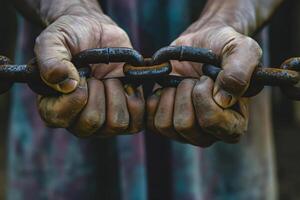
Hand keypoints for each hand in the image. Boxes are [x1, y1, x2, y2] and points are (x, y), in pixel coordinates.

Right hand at [35, 7, 143, 136]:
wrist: (99, 33)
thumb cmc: (73, 37)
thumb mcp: (55, 39)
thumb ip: (51, 59)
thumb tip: (66, 85)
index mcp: (52, 108)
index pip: (60, 117)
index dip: (75, 93)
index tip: (81, 73)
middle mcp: (76, 121)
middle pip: (92, 122)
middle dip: (98, 90)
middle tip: (95, 74)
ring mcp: (102, 123)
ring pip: (116, 124)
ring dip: (117, 94)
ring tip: (110, 79)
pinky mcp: (125, 118)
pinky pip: (136, 123)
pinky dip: (135, 99)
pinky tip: (126, 84)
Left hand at [147, 24, 261, 146]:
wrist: (201, 43)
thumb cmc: (224, 48)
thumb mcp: (242, 49)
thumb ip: (240, 71)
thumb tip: (223, 100)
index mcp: (234, 125)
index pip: (210, 122)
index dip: (203, 94)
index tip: (208, 77)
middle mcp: (209, 134)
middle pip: (185, 125)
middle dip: (185, 92)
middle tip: (194, 79)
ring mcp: (185, 132)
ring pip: (165, 125)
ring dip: (171, 95)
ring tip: (182, 83)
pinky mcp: (165, 125)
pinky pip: (151, 121)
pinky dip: (156, 99)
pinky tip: (169, 88)